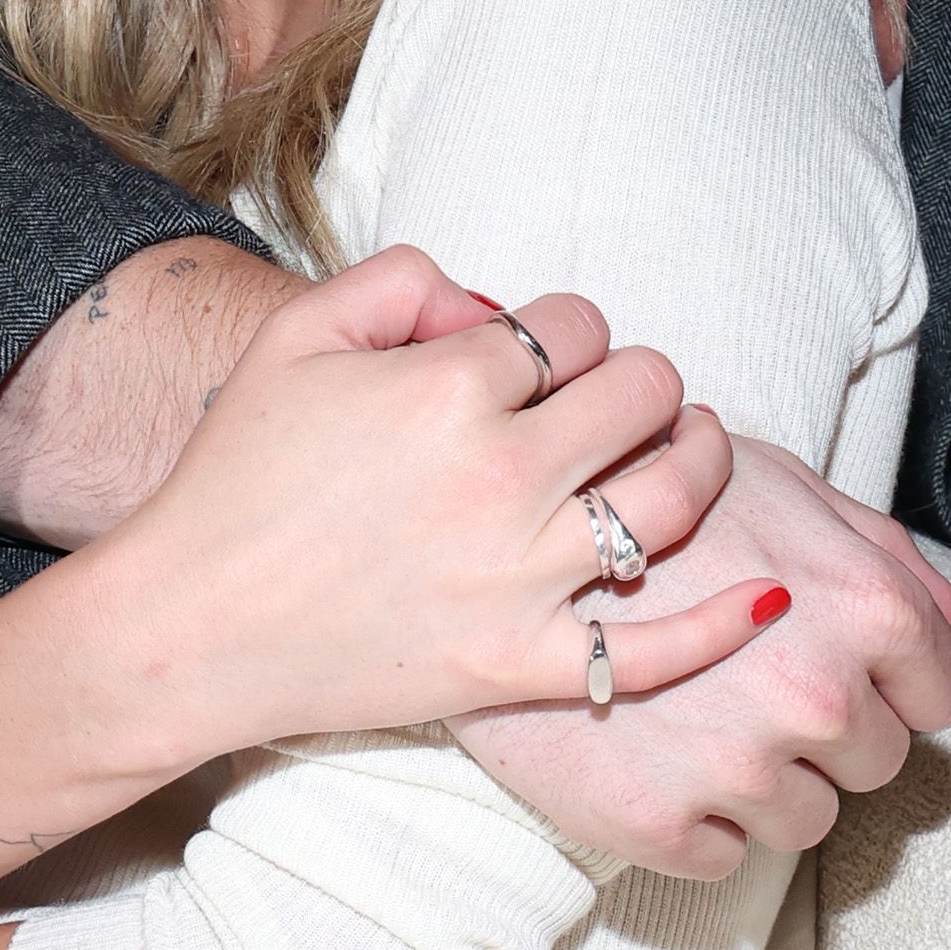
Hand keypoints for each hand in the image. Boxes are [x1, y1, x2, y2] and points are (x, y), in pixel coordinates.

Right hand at [99, 245, 769, 751]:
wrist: (187, 628)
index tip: (548, 360)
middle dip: (645, 384)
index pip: (576, 326)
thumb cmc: (233, 479)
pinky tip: (763, 597)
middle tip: (628, 401)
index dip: (571, 334)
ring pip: (672, 500)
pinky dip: (721, 627)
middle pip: (645, 395)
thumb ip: (396, 282)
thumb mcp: (294, 339)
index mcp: (449, 387)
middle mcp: (501, 476)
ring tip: (693, 450)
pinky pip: (652, 650)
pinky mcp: (521, 667)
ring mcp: (519, 578)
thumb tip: (485, 301)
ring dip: (701, 460)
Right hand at [461, 435, 950, 877]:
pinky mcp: (659, 825)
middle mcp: (813, 695)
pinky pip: (725, 857)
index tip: (846, 670)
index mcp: (862, 609)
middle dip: (831, 731)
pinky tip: (656, 755)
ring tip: (700, 718)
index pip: (939, 694)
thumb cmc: (642, 501)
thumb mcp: (772, 483)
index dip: (896, 682)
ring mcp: (735, 769)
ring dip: (768, 782)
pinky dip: (697, 822)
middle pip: (877, 762)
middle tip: (754, 684)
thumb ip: (876, 548)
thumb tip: (949, 619)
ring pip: (808, 820)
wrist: (492, 547)